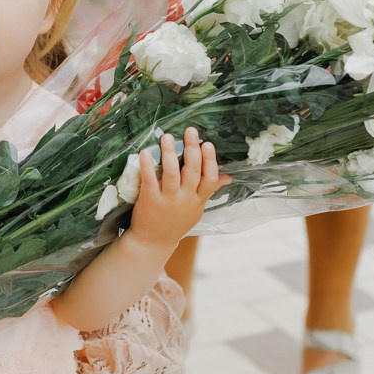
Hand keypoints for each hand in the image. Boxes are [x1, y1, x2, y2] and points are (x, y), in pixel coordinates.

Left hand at [125, 129, 224, 254]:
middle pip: (192, 172)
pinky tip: (145, 153)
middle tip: (190, 130)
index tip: (208, 144)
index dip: (210, 161)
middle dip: (192, 149)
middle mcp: (186, 199)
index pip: (210, 179)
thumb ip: (209, 190)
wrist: (153, 242)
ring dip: (170, 153)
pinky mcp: (150, 200)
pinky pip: (150, 180)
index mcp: (198, 200)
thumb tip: (229, 177)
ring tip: (167, 137)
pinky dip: (148, 165)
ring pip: (172, 173)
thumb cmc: (176, 222)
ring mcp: (168, 200)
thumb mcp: (196, 208)